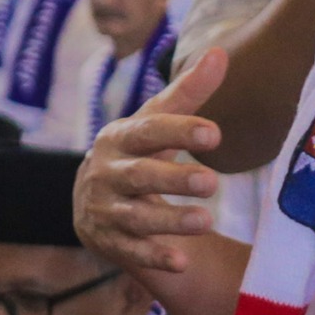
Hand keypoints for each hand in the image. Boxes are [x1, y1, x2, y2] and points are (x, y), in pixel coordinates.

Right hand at [74, 48, 226, 279]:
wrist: (94, 200)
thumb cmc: (137, 152)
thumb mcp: (156, 122)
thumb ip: (188, 92)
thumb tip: (220, 52)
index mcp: (120, 138)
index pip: (149, 131)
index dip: (179, 131)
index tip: (214, 134)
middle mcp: (107, 173)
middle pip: (140, 176)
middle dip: (174, 180)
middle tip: (212, 182)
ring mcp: (105, 209)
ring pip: (136, 217)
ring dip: (169, 221)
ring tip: (206, 221)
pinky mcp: (108, 241)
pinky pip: (131, 251)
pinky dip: (154, 257)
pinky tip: (182, 262)